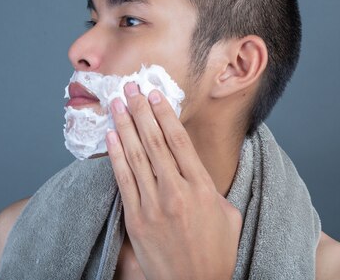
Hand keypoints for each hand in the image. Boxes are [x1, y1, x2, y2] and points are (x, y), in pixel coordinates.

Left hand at [106, 82, 241, 279]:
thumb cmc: (216, 252)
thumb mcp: (228, 214)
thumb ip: (211, 186)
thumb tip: (194, 166)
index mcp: (201, 187)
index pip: (179, 140)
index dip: (164, 113)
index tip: (154, 94)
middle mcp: (176, 191)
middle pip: (154, 141)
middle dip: (141, 110)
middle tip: (131, 87)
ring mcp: (153, 205)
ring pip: (136, 155)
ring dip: (125, 126)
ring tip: (117, 103)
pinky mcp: (136, 219)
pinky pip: (123, 180)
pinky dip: (115, 156)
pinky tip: (110, 137)